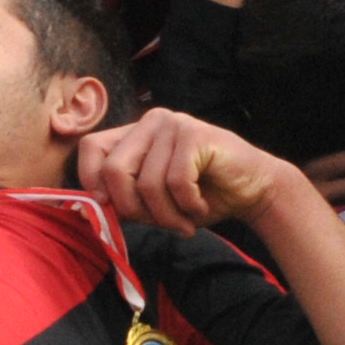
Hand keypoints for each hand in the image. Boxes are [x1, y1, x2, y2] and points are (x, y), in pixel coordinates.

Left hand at [75, 107, 288, 230]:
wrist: (255, 189)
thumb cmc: (201, 196)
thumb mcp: (154, 200)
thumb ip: (125, 197)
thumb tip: (90, 208)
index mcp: (134, 133)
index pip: (90, 148)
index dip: (93, 181)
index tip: (112, 208)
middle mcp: (150, 121)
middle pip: (114, 170)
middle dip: (134, 209)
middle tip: (160, 223)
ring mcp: (174, 124)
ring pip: (148, 183)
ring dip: (168, 216)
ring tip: (186, 219)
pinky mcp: (196, 134)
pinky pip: (177, 182)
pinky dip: (188, 206)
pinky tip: (201, 207)